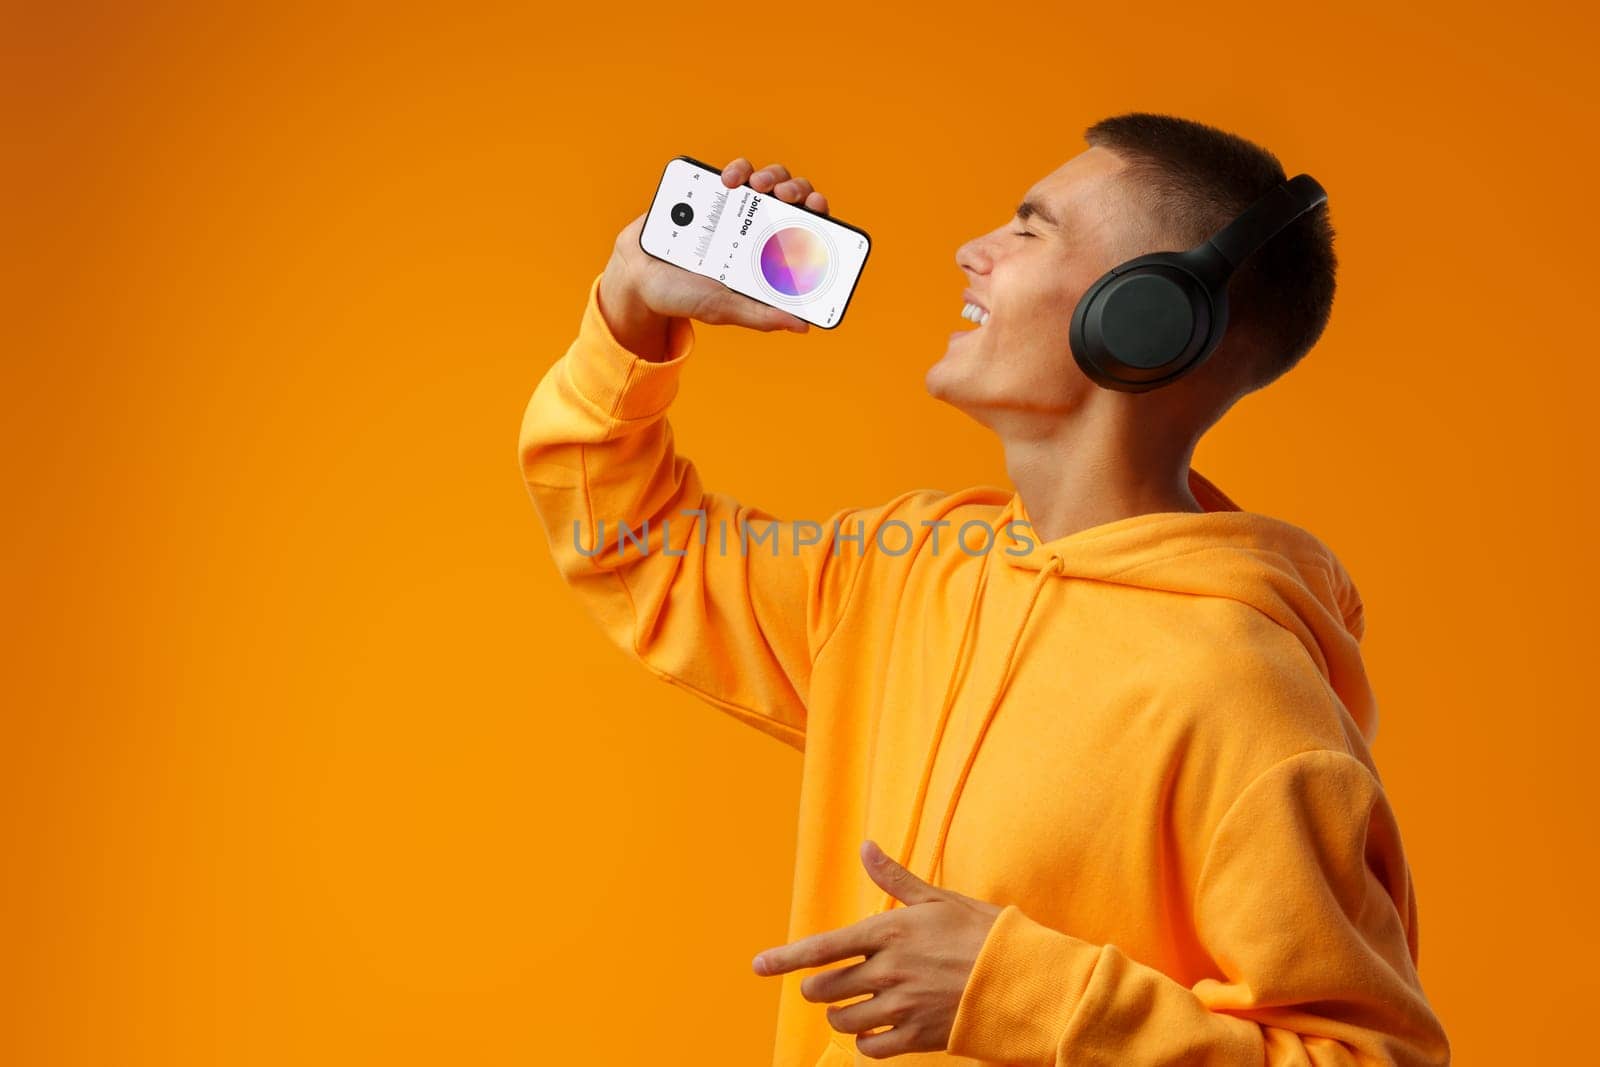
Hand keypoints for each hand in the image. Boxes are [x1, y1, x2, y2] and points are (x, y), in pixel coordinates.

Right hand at [599, 159, 831, 354]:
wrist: (637, 276)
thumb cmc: (685, 295)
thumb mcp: (725, 308)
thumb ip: (762, 314)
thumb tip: (804, 325)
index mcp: (770, 255)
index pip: (809, 231)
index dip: (820, 217)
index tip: (818, 211)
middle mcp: (760, 227)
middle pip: (795, 198)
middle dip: (799, 191)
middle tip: (787, 198)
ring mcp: (738, 207)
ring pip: (770, 178)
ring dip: (773, 175)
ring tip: (760, 186)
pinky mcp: (713, 190)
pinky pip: (736, 171)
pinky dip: (737, 169)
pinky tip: (730, 180)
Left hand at [750, 840, 1003, 1059]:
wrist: (1024, 979)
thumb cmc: (982, 933)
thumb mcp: (938, 899)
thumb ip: (894, 878)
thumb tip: (866, 847)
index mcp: (889, 932)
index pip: (822, 948)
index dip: (784, 958)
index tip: (757, 966)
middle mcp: (888, 971)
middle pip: (824, 988)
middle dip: (817, 987)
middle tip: (826, 984)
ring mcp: (901, 1007)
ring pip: (842, 1021)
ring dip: (840, 1015)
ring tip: (853, 1006)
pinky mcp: (917, 1038)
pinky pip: (870, 1048)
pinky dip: (866, 1041)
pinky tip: (878, 1028)